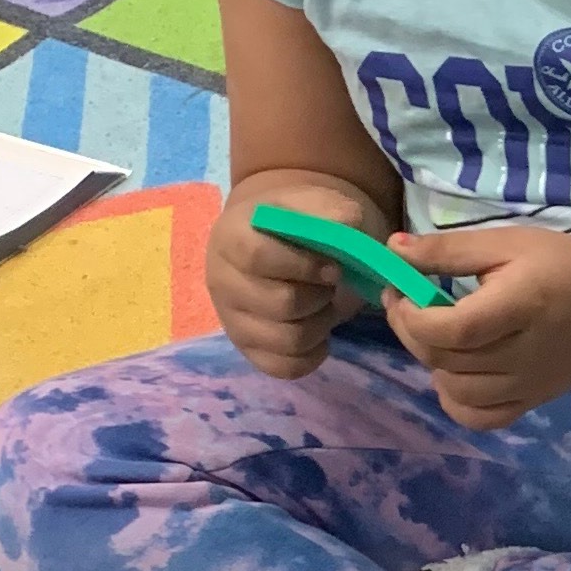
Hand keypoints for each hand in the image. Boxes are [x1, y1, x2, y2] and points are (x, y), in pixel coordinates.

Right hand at [206, 179, 374, 378]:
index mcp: (231, 237)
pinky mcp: (248, 351)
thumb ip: (329, 209)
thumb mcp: (314, 202)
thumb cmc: (297, 222)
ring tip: (324, 304)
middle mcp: (221, 281)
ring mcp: (232, 321)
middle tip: (331, 284)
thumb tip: (349, 223)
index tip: (334, 267)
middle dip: (320, 295)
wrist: (280, 241)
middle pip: (280, 303)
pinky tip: (319, 331)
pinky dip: (313, 353)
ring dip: (321, 324)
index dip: (304, 265)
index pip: (258, 256)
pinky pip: (286, 368)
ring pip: (287, 339)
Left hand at [382, 226, 570, 428]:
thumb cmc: (563, 264)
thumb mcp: (507, 243)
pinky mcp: (531, 402)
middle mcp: (522, 355)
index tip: (398, 290)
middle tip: (407, 303)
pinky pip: (480, 418)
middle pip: (445, 360)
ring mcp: (527, 386)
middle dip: (410, 331)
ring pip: (454, 392)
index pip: (452, 328)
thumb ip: (448, 250)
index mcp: (519, 307)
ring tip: (434, 334)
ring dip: (430, 363)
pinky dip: (454, 402)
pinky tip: (453, 374)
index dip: (412, 316)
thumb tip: (391, 250)